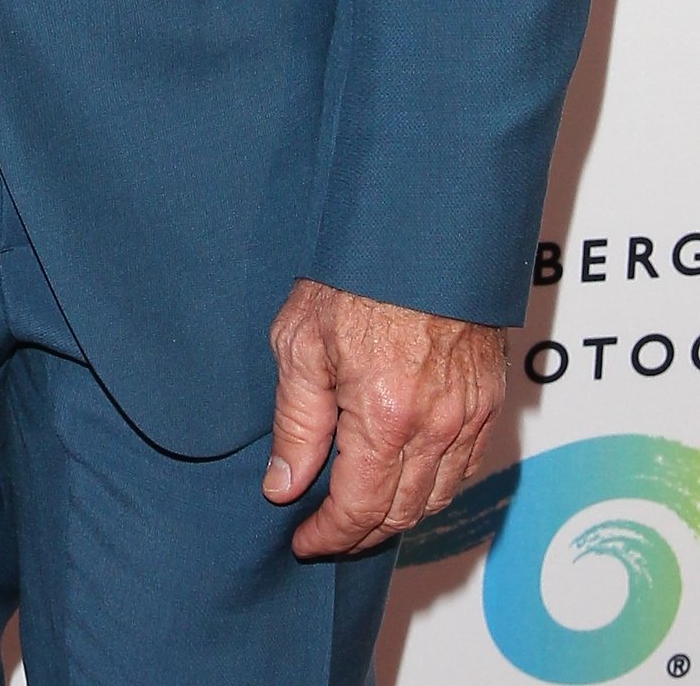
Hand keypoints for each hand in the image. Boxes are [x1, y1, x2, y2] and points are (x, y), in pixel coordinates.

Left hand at [265, 278, 505, 556]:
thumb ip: (295, 422)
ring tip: (362, 513)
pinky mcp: (489, 400)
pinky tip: (407, 480)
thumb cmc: (354, 276)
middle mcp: (437, 428)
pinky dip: (435, 488)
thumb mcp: (301, 342)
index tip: (305, 540)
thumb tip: (284, 485)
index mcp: (386, 418)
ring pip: (437, 498)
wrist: (416, 232)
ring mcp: (470, 416)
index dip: (329, 535)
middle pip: (401, 514)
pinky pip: (466, 468)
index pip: (360, 509)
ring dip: (399, 517)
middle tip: (328, 532)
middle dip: (361, 534)